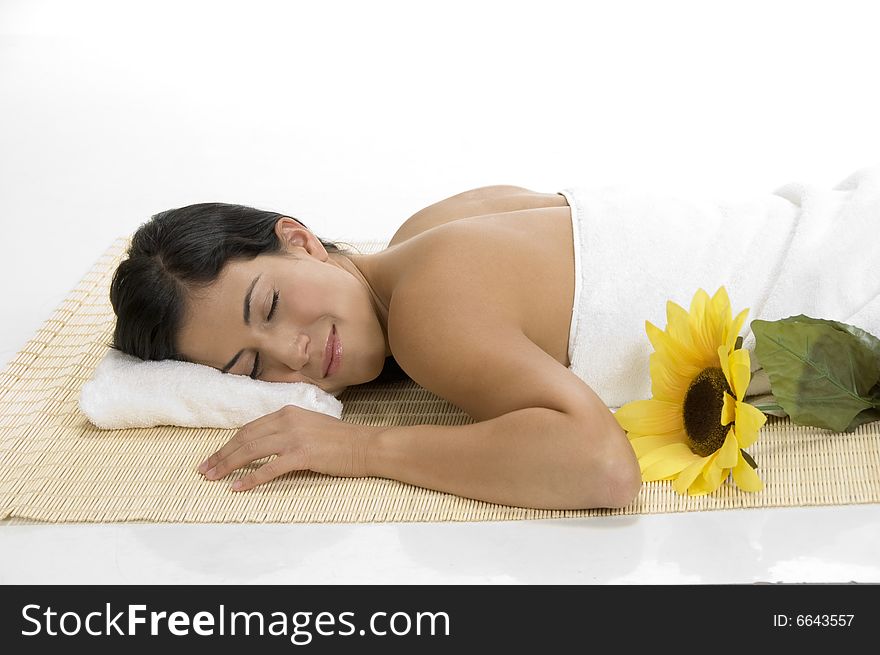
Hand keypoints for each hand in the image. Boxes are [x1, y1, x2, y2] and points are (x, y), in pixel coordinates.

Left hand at [196, 404, 372, 491]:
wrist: (365, 446)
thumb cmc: (341, 440)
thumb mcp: (310, 425)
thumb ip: (288, 429)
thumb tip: (265, 443)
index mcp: (287, 412)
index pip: (250, 428)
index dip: (229, 443)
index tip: (215, 456)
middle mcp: (287, 421)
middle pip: (245, 438)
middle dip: (221, 455)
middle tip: (204, 469)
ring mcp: (294, 437)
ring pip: (251, 451)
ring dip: (228, 466)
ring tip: (213, 478)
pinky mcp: (302, 455)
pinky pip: (269, 468)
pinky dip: (250, 479)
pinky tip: (237, 487)